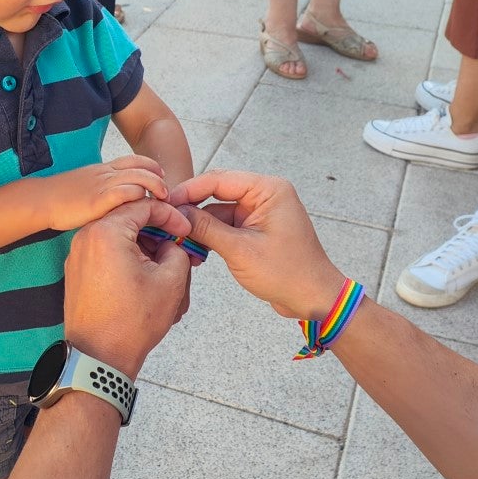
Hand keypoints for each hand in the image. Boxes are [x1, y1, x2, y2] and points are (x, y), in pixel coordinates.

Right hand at [44, 155, 167, 231]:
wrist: (40, 199)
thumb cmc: (58, 198)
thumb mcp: (84, 187)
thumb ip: (100, 190)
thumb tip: (111, 201)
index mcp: (102, 169)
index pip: (134, 160)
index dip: (151, 166)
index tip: (160, 176)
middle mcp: (106, 173)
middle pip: (142, 166)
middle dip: (159, 177)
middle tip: (167, 191)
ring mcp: (103, 184)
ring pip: (140, 177)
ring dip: (156, 187)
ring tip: (164, 200)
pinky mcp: (100, 199)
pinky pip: (127, 193)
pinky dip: (141, 199)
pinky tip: (145, 209)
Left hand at [64, 198, 191, 376]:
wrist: (99, 357)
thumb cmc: (131, 323)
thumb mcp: (170, 281)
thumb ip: (176, 250)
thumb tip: (170, 244)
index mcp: (106, 232)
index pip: (143, 205)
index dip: (170, 215)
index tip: (184, 230)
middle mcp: (85, 237)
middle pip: (128, 219)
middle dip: (156, 231)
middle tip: (177, 247)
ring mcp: (78, 255)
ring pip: (117, 236)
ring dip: (142, 245)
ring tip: (164, 265)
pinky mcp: (77, 271)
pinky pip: (105, 252)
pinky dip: (126, 256)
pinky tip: (144, 274)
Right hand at [167, 171, 343, 320]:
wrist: (313, 298)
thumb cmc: (287, 273)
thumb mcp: (240, 250)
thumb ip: (206, 229)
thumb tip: (177, 214)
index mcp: (268, 189)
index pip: (219, 180)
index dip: (189, 190)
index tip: (165, 203)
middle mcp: (265, 194)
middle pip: (216, 192)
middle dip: (192, 207)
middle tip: (165, 219)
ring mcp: (260, 211)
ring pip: (218, 210)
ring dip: (199, 224)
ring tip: (177, 238)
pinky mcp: (256, 227)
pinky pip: (226, 224)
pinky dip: (210, 235)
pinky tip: (195, 248)